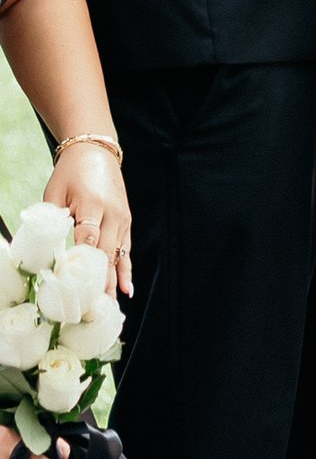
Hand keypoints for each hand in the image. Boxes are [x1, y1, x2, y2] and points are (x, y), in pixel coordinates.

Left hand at [43, 138, 130, 297]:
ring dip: (113, 282)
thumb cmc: (70, 173)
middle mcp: (112, 214)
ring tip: (108, 305)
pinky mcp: (126, 222)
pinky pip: (127, 251)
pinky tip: (126, 290)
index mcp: (92, 204)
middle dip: (99, 281)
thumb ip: (52, 220)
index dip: (82, 259)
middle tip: (92, 306)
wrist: (96, 152)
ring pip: (118, 256)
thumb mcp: (54, 193)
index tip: (75, 281)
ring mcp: (122, 219)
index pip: (88, 236)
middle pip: (106, 253)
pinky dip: (126, 271)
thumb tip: (45, 250)